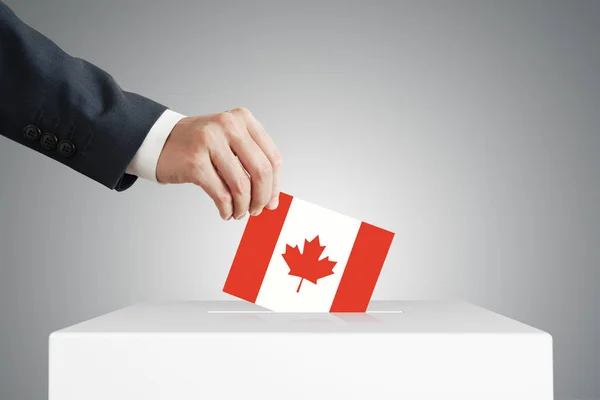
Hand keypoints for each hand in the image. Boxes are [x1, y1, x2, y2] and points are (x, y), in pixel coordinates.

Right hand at [156, 108, 281, 219]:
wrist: (160, 141)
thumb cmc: (198, 145)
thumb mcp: (230, 142)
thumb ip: (251, 163)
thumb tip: (271, 198)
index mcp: (243, 119)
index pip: (272, 157)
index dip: (275, 185)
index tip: (271, 201)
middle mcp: (228, 125)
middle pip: (261, 171)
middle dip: (261, 198)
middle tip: (256, 210)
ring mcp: (210, 141)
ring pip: (241, 186)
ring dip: (242, 206)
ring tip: (238, 212)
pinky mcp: (195, 161)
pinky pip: (221, 194)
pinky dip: (226, 208)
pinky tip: (225, 212)